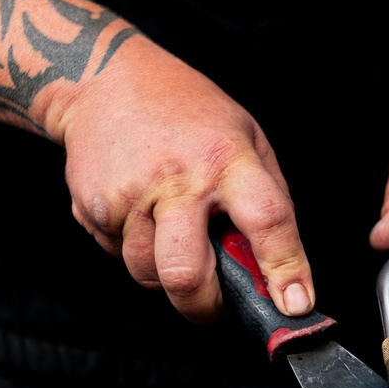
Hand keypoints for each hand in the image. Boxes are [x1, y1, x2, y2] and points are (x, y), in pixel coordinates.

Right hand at [0, 0, 312, 324]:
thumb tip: (276, 268)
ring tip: (171, 236)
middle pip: (186, 275)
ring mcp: (130, 195)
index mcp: (227, 158)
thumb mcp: (245, 137)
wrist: (104, 81)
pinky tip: (139, 214)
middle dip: (204, 307)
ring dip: (164, 275)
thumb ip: (264, 199)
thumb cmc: (186, 113)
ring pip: (147, 275)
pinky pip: (118, 256)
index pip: (267, 221)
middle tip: (214, 303)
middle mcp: (178, 180)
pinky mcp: (93, 208)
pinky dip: (134, 248)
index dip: (286, 269)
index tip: (295, 304)